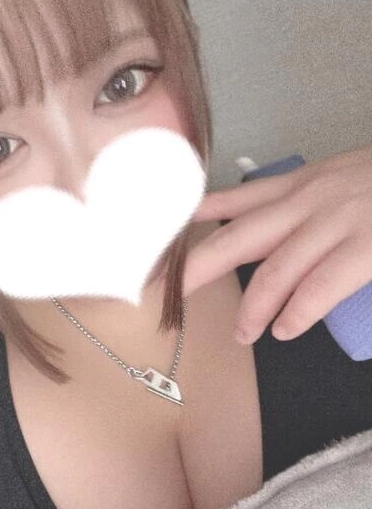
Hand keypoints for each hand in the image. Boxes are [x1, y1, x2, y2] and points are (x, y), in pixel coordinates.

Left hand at [182, 143, 371, 344]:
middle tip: (165, 296)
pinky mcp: (367, 247)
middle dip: (197, 269)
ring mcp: (337, 222)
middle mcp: (308, 200)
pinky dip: (299, 312)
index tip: (159, 245)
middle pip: (236, 238)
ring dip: (253, 308)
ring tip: (242, 334)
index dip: (191, 225)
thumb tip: (258, 229)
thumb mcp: (336, 174)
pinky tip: (285, 331)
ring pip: (276, 269)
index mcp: (299, 183)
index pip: (232, 203)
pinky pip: (322, 286)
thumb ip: (296, 198)